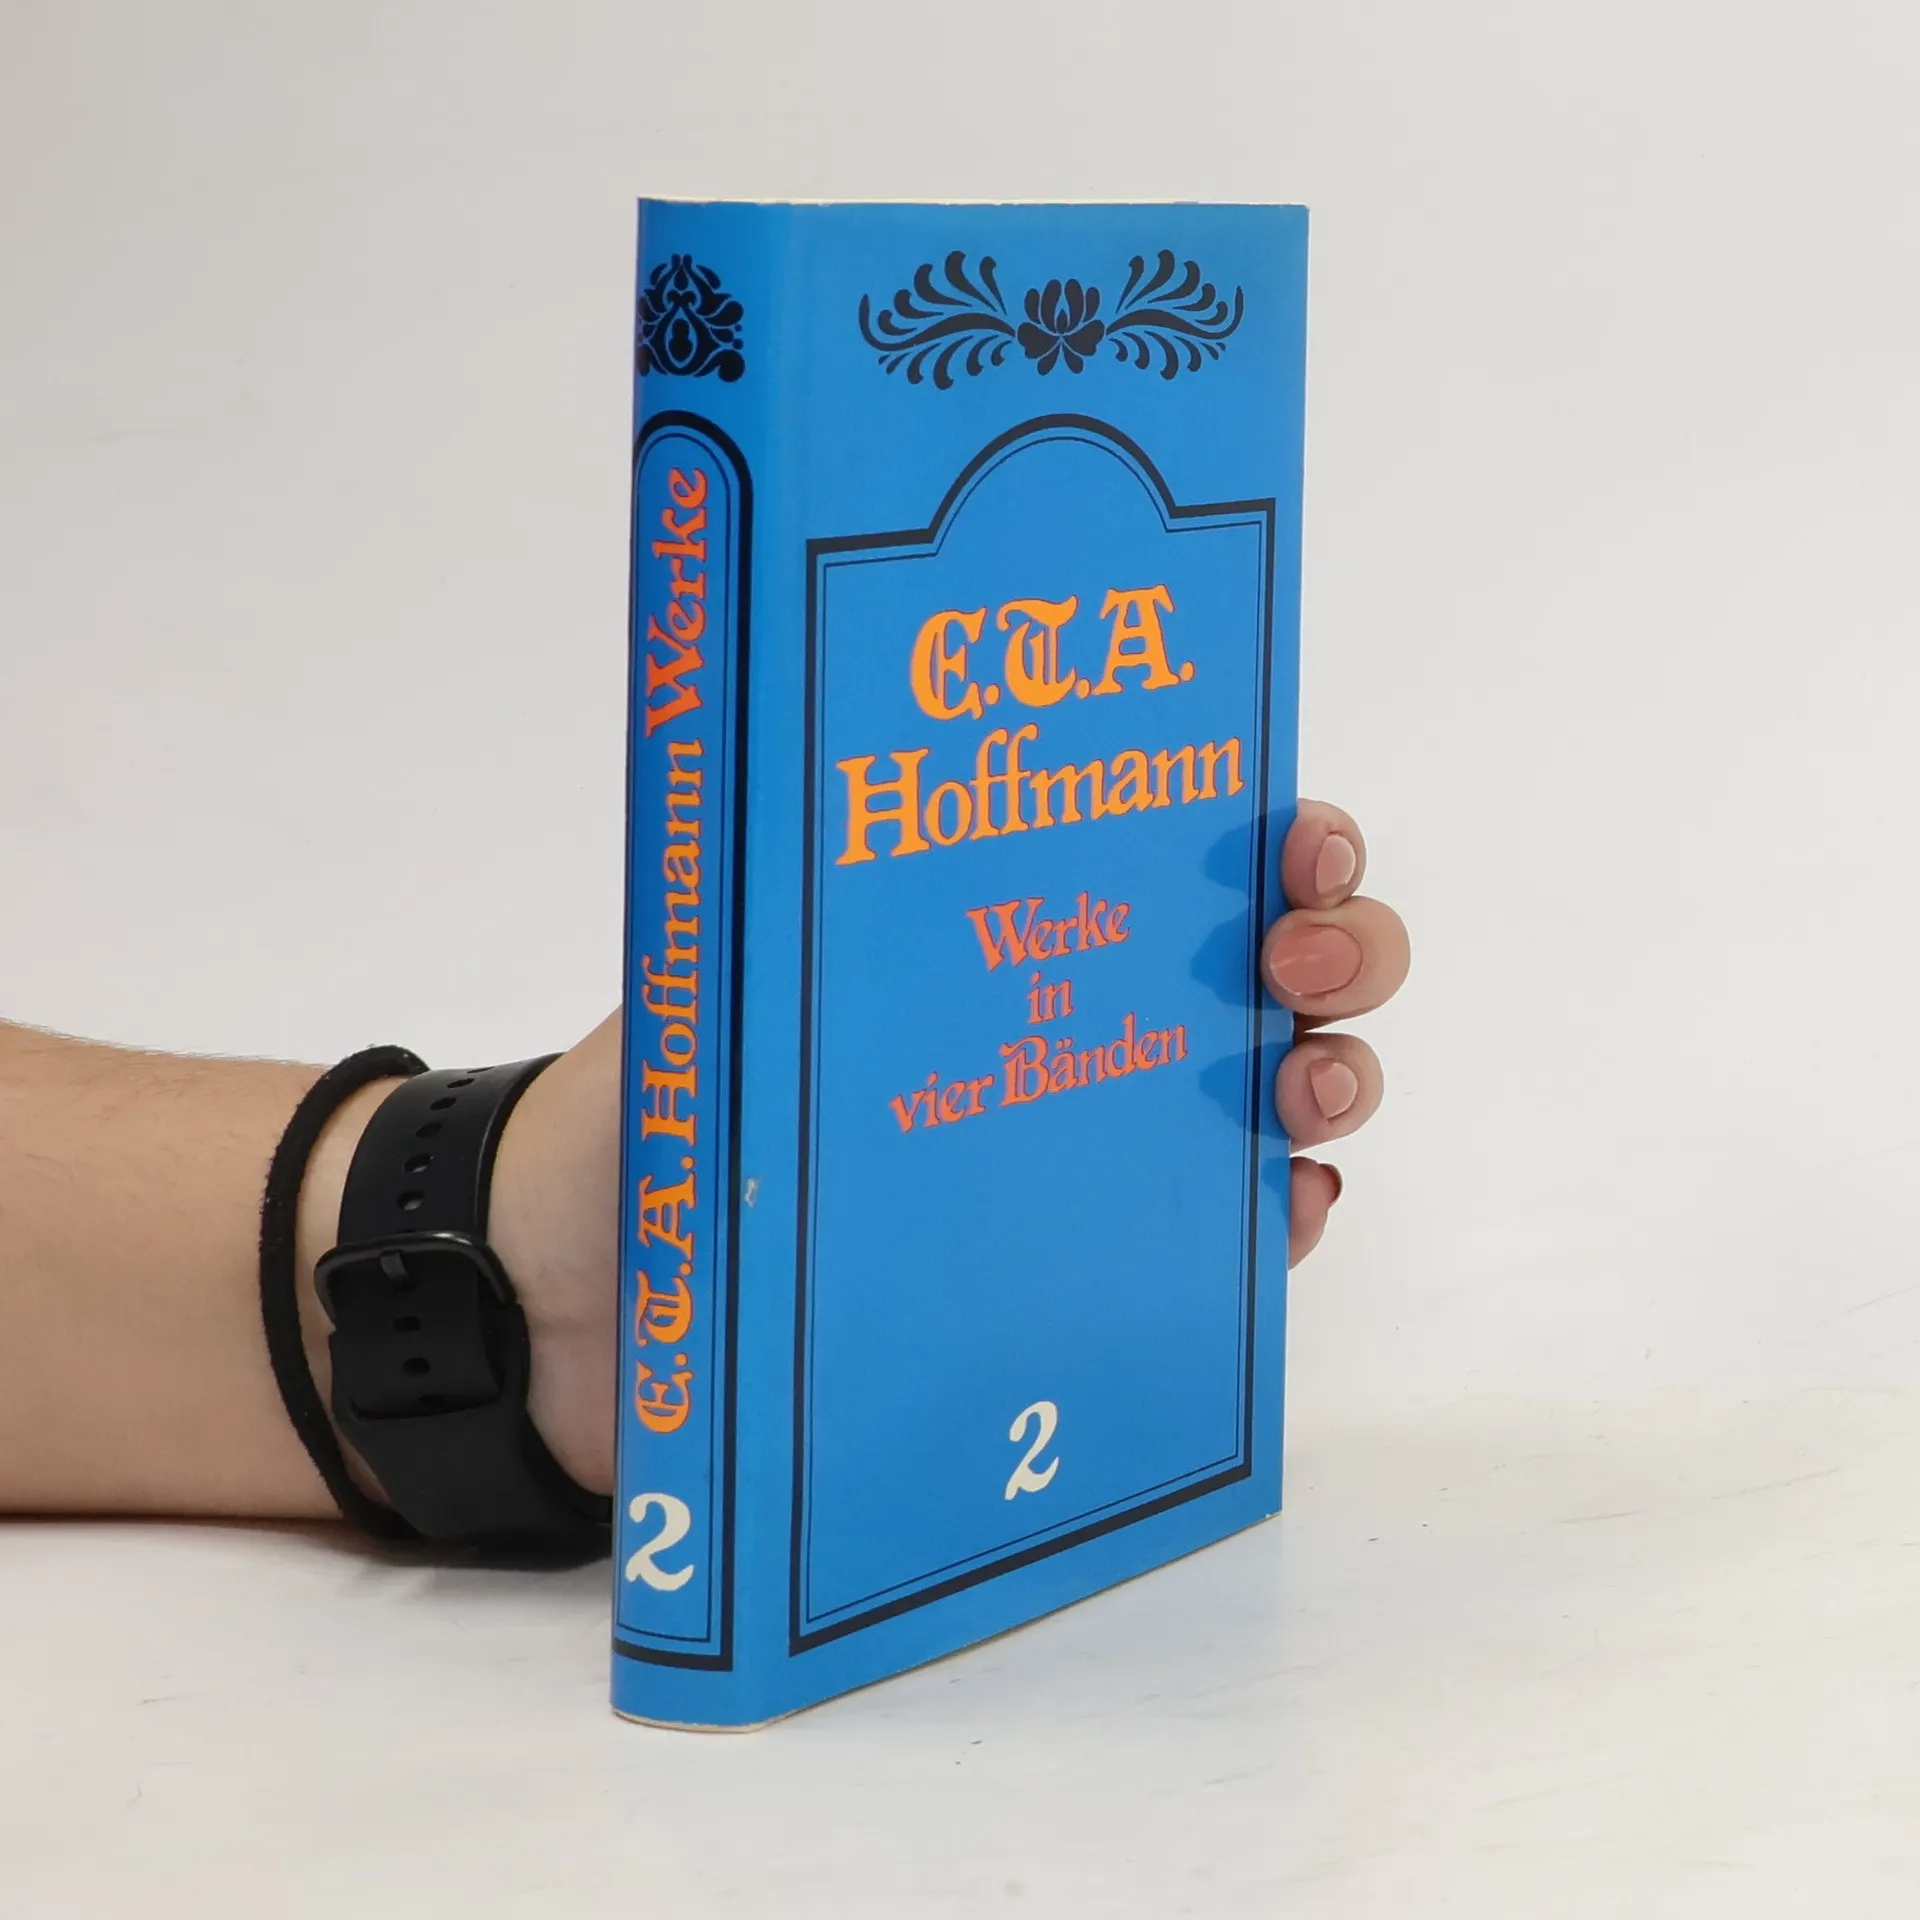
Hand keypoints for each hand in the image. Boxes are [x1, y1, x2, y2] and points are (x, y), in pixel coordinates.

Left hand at [490, 798, 1408, 1492]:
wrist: (573, 1297)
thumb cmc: (644, 1114)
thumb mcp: (705, 984)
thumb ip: (774, 914)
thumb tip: (830, 812)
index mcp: (993, 925)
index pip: (1173, 852)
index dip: (1270, 835)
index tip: (1291, 839)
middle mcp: (1069, 1022)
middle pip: (1267, 967)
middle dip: (1334, 944)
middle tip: (1291, 959)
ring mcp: (1090, 1151)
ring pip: (1275, 1099)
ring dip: (1331, 1081)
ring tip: (1303, 1094)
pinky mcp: (1080, 1273)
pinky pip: (1219, 1249)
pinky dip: (1282, 1224)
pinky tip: (1287, 1212)